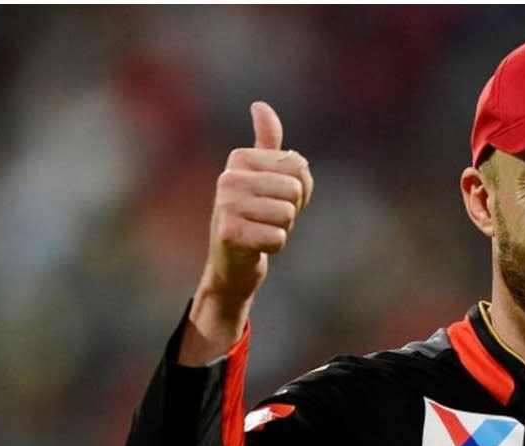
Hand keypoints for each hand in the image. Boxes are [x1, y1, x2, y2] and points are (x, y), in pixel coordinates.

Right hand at [180, 101, 314, 364]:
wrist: (232, 261)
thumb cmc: (255, 215)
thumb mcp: (263, 176)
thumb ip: (268, 142)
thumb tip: (259, 105)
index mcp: (239, 158)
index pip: (299, 166)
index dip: (299, 189)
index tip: (275, 197)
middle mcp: (227, 178)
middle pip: (294, 190)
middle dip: (291, 210)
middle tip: (268, 218)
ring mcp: (225, 205)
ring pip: (287, 214)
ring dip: (282, 229)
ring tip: (261, 230)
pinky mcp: (228, 234)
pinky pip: (277, 237)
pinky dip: (273, 246)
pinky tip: (256, 246)